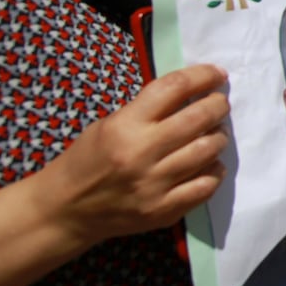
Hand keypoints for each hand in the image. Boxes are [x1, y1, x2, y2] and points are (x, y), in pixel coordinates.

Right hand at [43, 64, 230, 243]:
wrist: (65, 210)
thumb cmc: (87, 160)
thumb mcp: (109, 124)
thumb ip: (148, 110)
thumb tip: (194, 94)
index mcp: (125, 125)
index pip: (174, 88)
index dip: (203, 76)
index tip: (217, 74)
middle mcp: (142, 153)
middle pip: (199, 118)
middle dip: (218, 105)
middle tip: (220, 103)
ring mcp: (154, 184)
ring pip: (208, 151)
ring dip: (219, 137)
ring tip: (214, 133)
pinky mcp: (163, 210)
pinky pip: (206, 186)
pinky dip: (214, 171)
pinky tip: (209, 164)